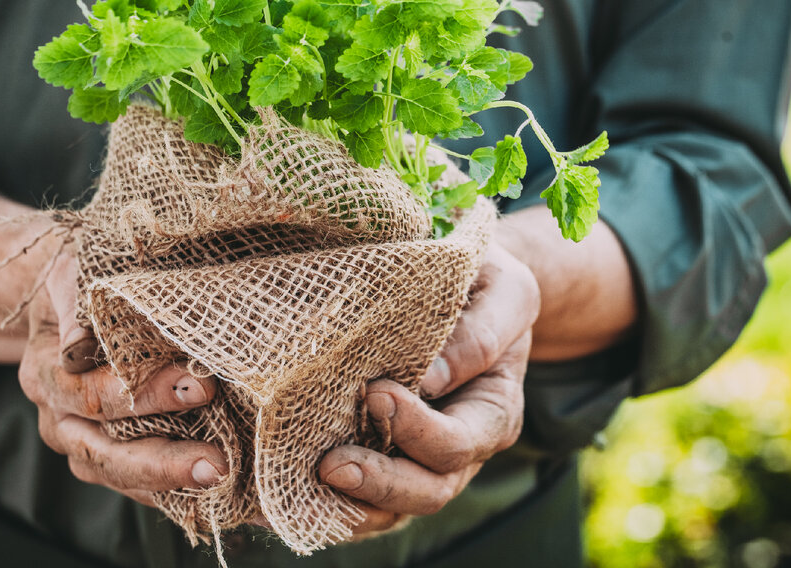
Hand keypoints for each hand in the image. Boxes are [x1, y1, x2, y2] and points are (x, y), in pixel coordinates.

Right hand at [17, 257, 228, 508]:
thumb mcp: (71, 275)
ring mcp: (79, 442)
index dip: (144, 395)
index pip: (90, 395)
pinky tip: (215, 493)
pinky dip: (172, 490)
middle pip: (102, 453)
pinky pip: (134, 485)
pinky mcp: (104, 456)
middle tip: (217, 462)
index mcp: (44, 372)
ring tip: (222, 480)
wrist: (58, 297)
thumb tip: (82, 340)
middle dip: (162, 460)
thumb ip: (77, 304)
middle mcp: (57, 417)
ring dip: (171, 482)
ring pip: (118, 475)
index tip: (199, 386)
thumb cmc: (75, 279)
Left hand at [318, 242, 539, 533]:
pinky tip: (288, 498)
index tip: (375, 392)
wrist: (465, 285)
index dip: (417, 430)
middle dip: (378, 482)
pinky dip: (329, 504)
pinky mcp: (386, 456)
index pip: (458, 442)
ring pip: (392, 507)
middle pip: (427, 490)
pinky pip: (363, 499)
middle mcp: (461, 447)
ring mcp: (422, 458)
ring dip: (347, 504)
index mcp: (493, 410)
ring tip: (299, 495)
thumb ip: (481, 332)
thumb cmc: (485, 282)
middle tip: (329, 464)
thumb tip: (432, 378)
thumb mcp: (503, 291)